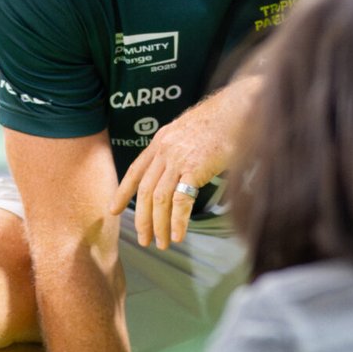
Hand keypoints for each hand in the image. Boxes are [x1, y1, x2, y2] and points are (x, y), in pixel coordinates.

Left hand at [109, 78, 258, 249]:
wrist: (239, 108)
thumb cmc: (222, 120)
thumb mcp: (190, 131)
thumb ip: (180, 149)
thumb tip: (181, 172)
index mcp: (161, 141)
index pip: (135, 170)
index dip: (123, 192)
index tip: (113, 210)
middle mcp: (164, 150)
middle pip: (145, 191)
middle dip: (142, 218)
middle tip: (144, 239)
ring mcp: (178, 159)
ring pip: (159, 199)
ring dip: (159, 225)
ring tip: (162, 243)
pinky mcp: (195, 169)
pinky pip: (181, 201)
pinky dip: (178, 221)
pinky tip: (178, 235)